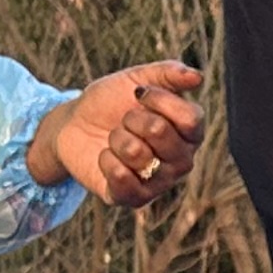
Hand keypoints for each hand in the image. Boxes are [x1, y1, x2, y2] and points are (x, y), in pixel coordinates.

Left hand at [31, 60, 204, 205]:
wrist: (75, 125)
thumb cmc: (112, 103)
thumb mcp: (137, 79)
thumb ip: (169, 74)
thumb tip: (197, 77)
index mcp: (189, 133)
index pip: (190, 118)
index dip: (159, 100)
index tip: (139, 93)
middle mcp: (181, 161)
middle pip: (160, 132)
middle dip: (131, 118)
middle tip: (125, 122)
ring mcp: (159, 183)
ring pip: (137, 153)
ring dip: (116, 139)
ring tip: (115, 140)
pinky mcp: (133, 198)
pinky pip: (121, 178)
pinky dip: (105, 160)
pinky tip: (106, 157)